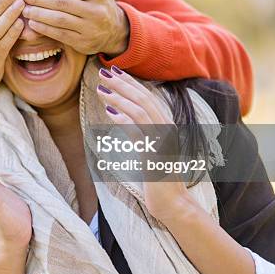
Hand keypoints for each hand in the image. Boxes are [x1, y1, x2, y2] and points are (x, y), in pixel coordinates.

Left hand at [20, 0, 128, 55]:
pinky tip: (32, 23)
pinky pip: (60, 35)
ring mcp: (90, 28)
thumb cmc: (99, 0)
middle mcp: (96, 10)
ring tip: (25, 9)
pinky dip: (44, 28)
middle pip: (60, 2)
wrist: (113, 29)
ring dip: (38, 13)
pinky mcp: (83, 42)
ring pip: (59, 19)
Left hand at [96, 66, 194, 223]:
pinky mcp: (154, 154)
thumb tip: (121, 115)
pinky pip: (138, 132)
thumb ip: (142, 131)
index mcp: (167, 124)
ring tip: (102, 89)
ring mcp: (162, 141)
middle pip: (143, 99)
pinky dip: (123, 120)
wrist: (173, 202)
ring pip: (140, 111)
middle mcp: (167, 128)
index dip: (130, 82)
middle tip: (104, 72)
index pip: (147, 96)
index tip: (114, 71)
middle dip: (122, 84)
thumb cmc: (159, 176)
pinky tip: (109, 112)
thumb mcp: (151, 148)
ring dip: (119, 98)